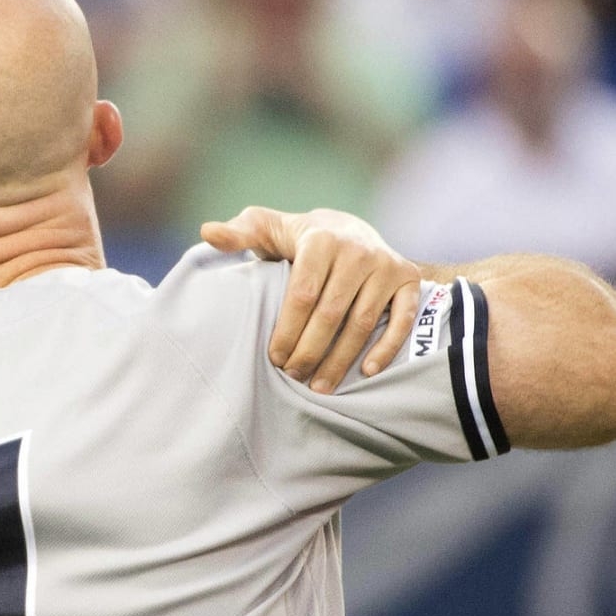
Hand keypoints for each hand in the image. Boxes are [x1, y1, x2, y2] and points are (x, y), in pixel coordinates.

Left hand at [201, 206, 420, 392]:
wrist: (349, 228)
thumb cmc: (297, 239)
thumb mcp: (266, 228)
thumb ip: (237, 234)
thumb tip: (207, 233)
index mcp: (320, 239)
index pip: (302, 295)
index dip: (287, 330)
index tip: (273, 358)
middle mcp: (357, 250)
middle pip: (331, 314)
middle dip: (310, 351)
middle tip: (293, 376)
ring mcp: (385, 265)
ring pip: (362, 322)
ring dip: (341, 360)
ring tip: (319, 386)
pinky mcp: (407, 278)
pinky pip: (402, 318)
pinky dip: (386, 347)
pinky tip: (366, 372)